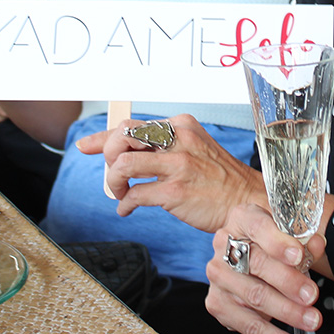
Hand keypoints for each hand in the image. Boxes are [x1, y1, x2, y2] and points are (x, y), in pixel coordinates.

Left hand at [77, 113, 268, 231]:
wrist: (247, 202)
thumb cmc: (217, 178)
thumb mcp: (193, 148)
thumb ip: (163, 145)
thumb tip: (122, 150)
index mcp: (181, 125)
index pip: (133, 124)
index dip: (104, 137)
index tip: (85, 146)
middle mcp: (179, 140)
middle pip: (123, 136)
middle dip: (108, 155)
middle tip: (114, 174)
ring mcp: (178, 165)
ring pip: (123, 163)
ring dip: (113, 181)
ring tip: (119, 192)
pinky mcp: (176, 192)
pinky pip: (135, 195)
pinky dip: (125, 204)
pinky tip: (128, 209)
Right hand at [205, 203, 325, 333]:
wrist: (243, 257)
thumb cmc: (269, 245)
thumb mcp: (287, 236)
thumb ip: (304, 242)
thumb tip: (317, 244)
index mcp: (242, 219)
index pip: (258, 227)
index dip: (278, 243)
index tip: (298, 255)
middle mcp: (223, 244)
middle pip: (256, 264)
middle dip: (288, 282)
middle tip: (311, 295)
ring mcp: (218, 275)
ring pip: (254, 296)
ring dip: (286, 311)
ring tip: (311, 320)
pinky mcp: (216, 303)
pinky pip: (246, 324)